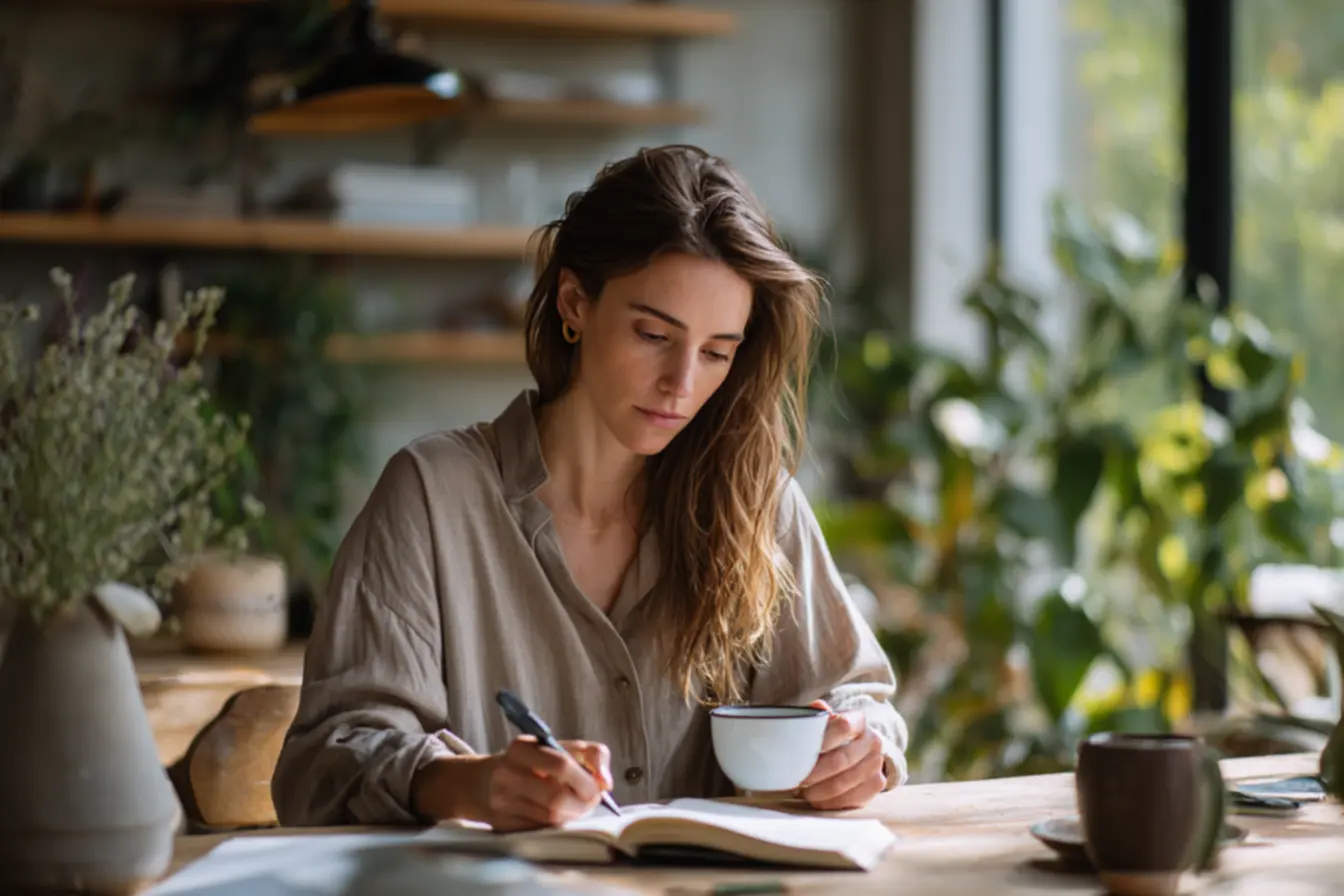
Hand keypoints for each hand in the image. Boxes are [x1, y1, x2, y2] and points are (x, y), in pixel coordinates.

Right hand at [480, 736, 613, 831]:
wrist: (483, 783)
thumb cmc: (532, 764)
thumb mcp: (559, 747)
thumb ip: (591, 755)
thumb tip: (606, 782)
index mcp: (522, 748)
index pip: (561, 764)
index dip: (586, 780)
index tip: (599, 787)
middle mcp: (507, 773)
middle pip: (556, 797)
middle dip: (582, 803)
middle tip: (591, 801)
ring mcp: (502, 801)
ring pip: (551, 818)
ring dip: (571, 815)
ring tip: (574, 806)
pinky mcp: (502, 824)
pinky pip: (540, 830)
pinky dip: (555, 825)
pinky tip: (556, 815)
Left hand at [798, 700, 886, 810]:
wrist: (858, 750)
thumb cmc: (832, 735)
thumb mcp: (824, 721)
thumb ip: (817, 715)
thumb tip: (818, 707)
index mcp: (858, 720)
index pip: (842, 726)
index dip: (822, 740)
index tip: (801, 753)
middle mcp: (873, 740)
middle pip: (841, 760)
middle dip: (814, 772)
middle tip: (796, 779)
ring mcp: (877, 763)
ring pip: (844, 782)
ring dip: (819, 790)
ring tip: (802, 791)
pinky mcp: (877, 784)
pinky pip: (852, 798)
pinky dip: (830, 802)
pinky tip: (817, 799)